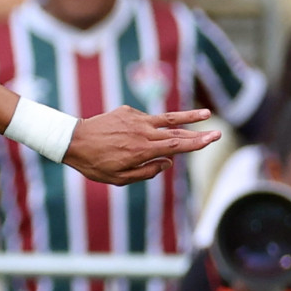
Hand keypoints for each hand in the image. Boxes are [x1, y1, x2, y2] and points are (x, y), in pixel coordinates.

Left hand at [62, 106, 216, 184]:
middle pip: (177, 132)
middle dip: (198, 133)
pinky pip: (146, 119)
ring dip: (187, 116)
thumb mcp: (119, 178)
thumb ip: (146, 172)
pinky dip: (154, 124)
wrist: (72, 141)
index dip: (197, 142)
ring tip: (205, 114)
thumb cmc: (94, 164)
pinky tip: (155, 127)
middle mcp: (143, 133)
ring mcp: (136, 120)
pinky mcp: (127, 112)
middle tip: (217, 133)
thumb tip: (168, 163)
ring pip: (167, 118)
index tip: (213, 138)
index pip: (177, 145)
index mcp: (143, 150)